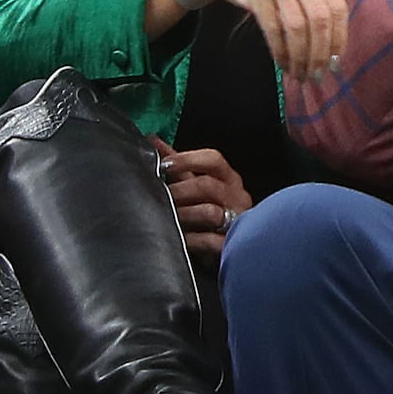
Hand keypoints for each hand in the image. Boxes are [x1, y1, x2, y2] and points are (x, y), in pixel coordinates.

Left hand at [151, 137, 252, 267]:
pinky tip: (180, 239)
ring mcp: (237, 221)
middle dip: (179, 190)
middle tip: (160, 196)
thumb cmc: (214, 216)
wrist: (236, 251)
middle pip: (207, 185)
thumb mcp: (199, 187)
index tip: (164, 165)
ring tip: (167, 218)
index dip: (187, 159)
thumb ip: (180, 166)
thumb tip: (154, 142)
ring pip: (210, 212)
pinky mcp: (232, 245)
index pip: (213, 160)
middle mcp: (237, 197)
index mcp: (229, 180)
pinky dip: (191, 239)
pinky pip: (210, 241)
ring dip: (183, 214)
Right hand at [188, 0, 346, 81]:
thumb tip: (332, 46)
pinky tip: (283, 63)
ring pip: (297, 27)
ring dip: (300, 57)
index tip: (335, 62)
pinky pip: (273, 29)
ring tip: (300, 73)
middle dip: (320, 54)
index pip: (337, 8)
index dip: (339, 39)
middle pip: (319, 20)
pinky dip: (280, 51)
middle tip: (317, 75)